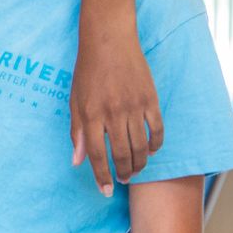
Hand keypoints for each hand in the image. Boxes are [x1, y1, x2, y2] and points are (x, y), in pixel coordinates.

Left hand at [69, 20, 161, 195]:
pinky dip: (155, 144)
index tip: (104, 190)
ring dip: (138, 163)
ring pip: (141, 146)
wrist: (109, 41)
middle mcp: (113, 113)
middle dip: (122, 173)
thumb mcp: (74, 100)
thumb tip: (76, 161)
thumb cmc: (87, 71)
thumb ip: (76, 131)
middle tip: (121, 181)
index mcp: (91, 114)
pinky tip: (150, 152)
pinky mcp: (151, 99)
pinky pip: (157, 130)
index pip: (96, 154)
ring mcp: (134, 106)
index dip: (100, 175)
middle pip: (121, 154)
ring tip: (134, 171)